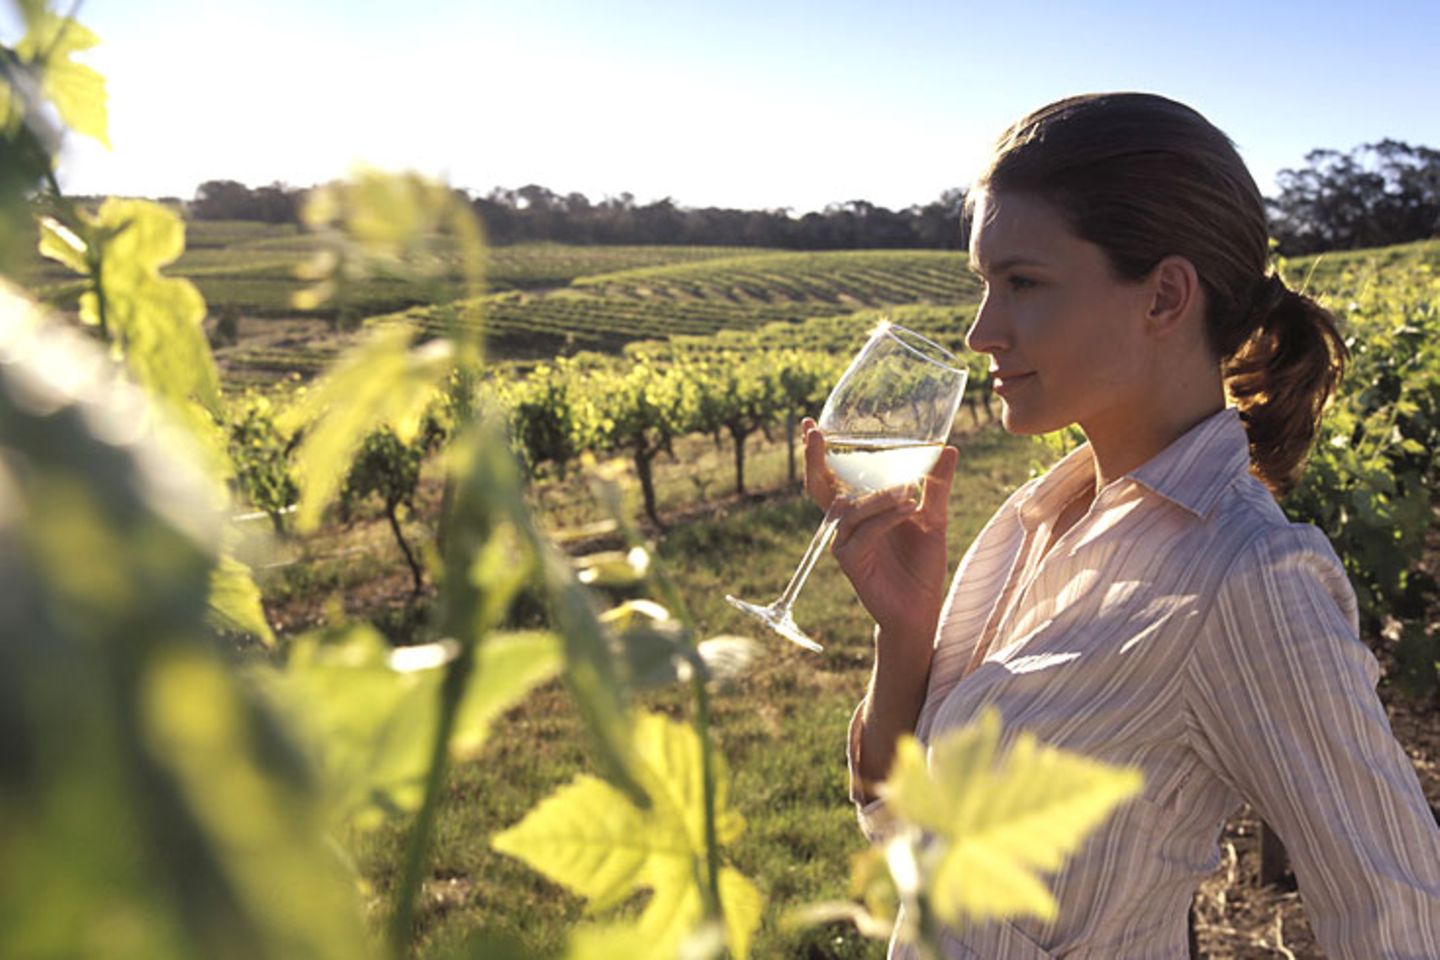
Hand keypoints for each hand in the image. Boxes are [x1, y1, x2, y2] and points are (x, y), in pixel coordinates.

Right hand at [801, 417, 957, 641]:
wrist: (921, 609)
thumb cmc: (922, 564)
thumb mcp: (934, 518)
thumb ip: (936, 485)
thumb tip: (948, 448)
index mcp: (860, 510)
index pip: (834, 475)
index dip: (819, 452)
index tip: (810, 424)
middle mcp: (847, 524)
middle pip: (821, 487)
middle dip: (815, 459)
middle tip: (816, 433)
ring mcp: (846, 542)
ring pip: (851, 509)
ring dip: (879, 496)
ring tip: (908, 490)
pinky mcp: (852, 561)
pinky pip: (865, 532)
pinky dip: (886, 518)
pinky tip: (909, 508)